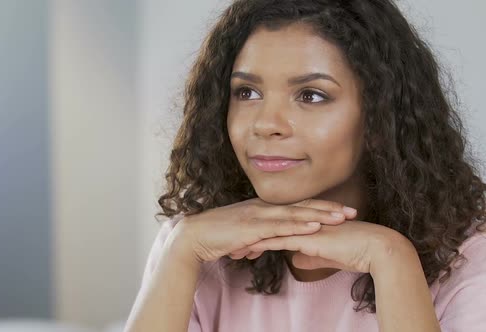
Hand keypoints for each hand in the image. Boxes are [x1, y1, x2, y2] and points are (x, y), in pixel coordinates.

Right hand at [172, 198, 356, 263]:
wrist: (193, 236)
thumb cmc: (215, 236)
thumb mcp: (240, 234)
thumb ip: (254, 236)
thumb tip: (261, 244)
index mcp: (262, 209)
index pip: (296, 206)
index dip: (320, 207)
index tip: (340, 210)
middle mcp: (263, 208)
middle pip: (302, 206)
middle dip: (329, 208)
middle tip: (352, 212)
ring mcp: (258, 216)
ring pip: (295, 214)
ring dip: (320, 215)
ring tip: (342, 217)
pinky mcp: (252, 228)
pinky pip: (280, 227)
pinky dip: (299, 226)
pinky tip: (314, 227)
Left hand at [241, 218, 404, 273]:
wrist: (375, 249)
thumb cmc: (357, 252)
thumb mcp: (327, 256)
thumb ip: (311, 256)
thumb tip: (297, 260)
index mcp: (307, 223)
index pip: (278, 227)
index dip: (260, 234)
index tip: (243, 241)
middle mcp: (302, 222)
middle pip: (268, 227)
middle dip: (248, 235)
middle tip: (230, 242)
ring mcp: (303, 227)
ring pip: (269, 233)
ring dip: (250, 241)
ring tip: (232, 249)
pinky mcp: (306, 237)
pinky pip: (278, 241)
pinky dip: (261, 246)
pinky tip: (248, 251)